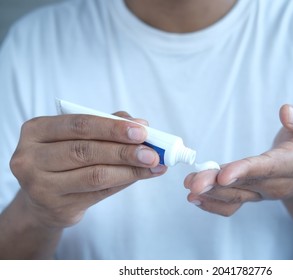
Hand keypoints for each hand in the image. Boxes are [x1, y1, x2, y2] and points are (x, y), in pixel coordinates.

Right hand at [10, 112, 166, 228]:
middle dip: (125, 151)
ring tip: (154, 165)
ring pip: (95, 175)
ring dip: (130, 169)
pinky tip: (141, 175)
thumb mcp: (77, 136)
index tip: (142, 131)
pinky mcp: (57, 207)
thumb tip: (142, 124)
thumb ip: (107, 125)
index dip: (113, 128)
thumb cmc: (64, 158)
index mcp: (36, 130)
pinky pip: (99, 193)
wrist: (43, 198)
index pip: (79, 125)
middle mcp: (31, 158)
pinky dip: (124, 182)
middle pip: (86, 151)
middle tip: (153, 152)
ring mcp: (41, 186)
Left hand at [184, 105, 292, 215]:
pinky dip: (213, 204)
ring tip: (189, 186)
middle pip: (244, 185)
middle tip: (192, 183)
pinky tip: (196, 199)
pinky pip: (232, 205)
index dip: (245, 171)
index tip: (223, 174)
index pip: (267, 168)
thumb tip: (286, 112)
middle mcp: (277, 183)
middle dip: (217, 185)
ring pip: (235, 196)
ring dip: (210, 193)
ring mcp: (262, 192)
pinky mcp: (251, 195)